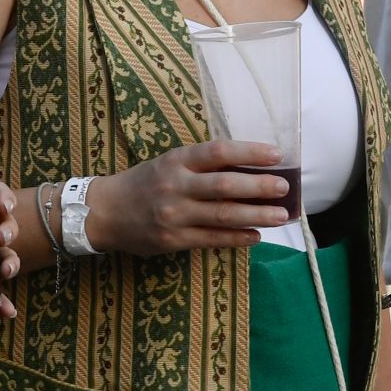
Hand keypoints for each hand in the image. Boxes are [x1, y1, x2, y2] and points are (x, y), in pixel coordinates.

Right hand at [84, 140, 290, 255]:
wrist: (105, 211)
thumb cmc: (144, 183)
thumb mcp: (169, 164)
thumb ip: (202, 166)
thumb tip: (250, 169)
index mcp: (176, 160)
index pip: (218, 152)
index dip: (249, 153)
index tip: (276, 155)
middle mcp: (175, 185)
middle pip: (224, 185)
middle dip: (259, 187)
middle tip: (285, 187)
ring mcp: (174, 214)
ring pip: (222, 215)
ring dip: (256, 215)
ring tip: (281, 216)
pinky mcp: (173, 239)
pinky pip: (212, 239)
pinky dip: (237, 237)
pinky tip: (256, 236)